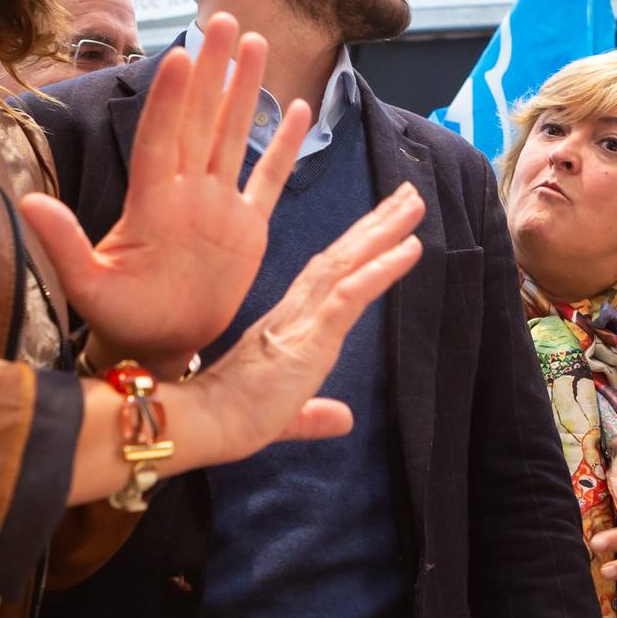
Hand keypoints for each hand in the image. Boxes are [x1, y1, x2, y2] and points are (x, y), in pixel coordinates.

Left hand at [19, 13, 309, 373]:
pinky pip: (268, 179)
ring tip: (256, 42)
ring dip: (244, 90)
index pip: (161, 139)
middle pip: (201, 120)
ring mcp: (218, 206)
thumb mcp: (88, 287)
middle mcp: (186, 192)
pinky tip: (294, 109)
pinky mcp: (247, 228)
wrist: (156, 346)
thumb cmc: (120, 318)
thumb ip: (64, 245)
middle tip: (224, 20)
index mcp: (150, 203)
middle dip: (213, 70)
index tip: (179, 56)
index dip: (171, 100)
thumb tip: (27, 202)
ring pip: (233, 135)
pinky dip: (282, 147)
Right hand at [174, 183, 424, 466]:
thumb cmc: (229, 418)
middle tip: (408, 193)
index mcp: (287, 324)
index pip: (328, 276)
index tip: (383, 221)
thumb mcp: (285, 417)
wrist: (201, 424)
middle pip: (341, 257)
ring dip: (385, 232)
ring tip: (414, 203)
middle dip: (376, 224)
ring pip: (348, 264)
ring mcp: (302, 320)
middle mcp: (295, 311)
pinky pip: (350, 295)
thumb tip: (344, 419)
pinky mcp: (308, 338)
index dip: (356, 246)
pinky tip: (409, 248)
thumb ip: (313, 415)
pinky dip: (380, 269)